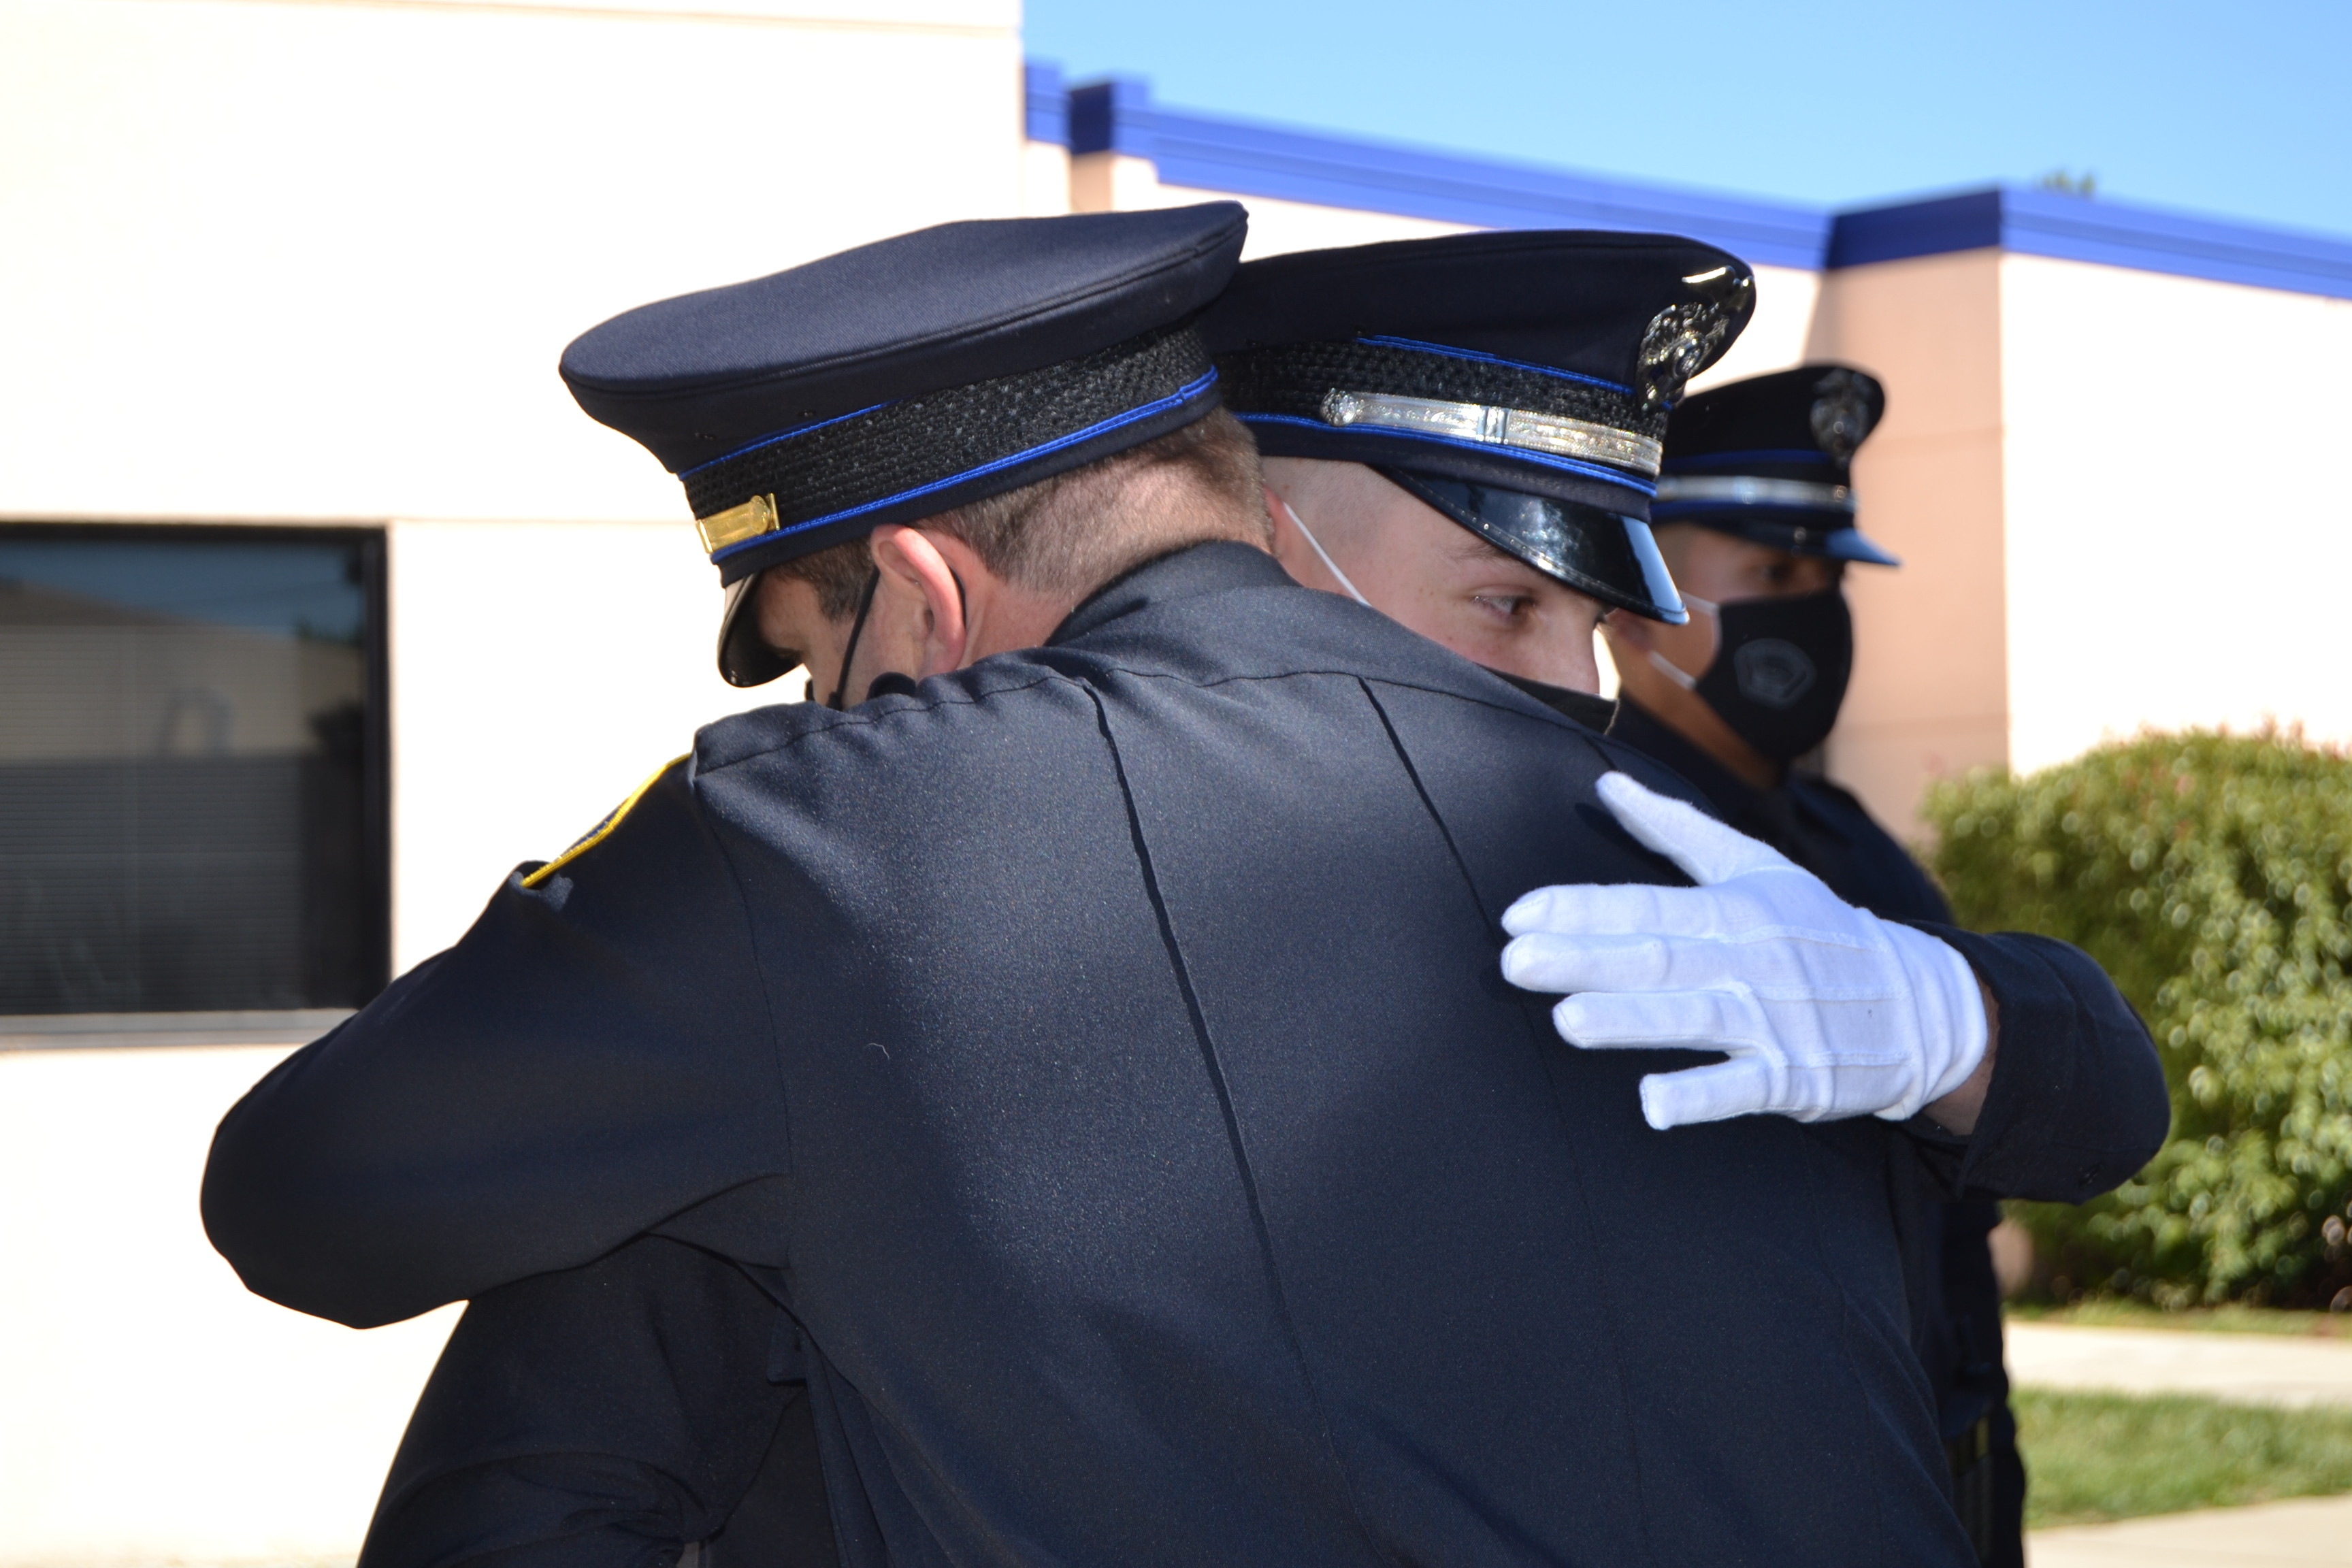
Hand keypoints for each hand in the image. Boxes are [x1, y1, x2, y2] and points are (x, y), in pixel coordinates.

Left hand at [1499, 772, 1987, 1130]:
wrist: (1919, 1003)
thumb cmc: (1818, 930)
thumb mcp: (1755, 867)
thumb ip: (1675, 830)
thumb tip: (1607, 785)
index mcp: (1734, 909)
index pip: (1645, 906)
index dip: (1581, 910)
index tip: (1517, 914)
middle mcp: (1750, 961)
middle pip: (1658, 958)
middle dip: (1586, 960)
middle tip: (1516, 962)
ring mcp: (1773, 1021)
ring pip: (1693, 1018)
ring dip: (1630, 1020)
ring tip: (1567, 1021)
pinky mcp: (1796, 1076)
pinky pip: (1744, 1086)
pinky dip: (1700, 1095)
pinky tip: (1653, 1104)